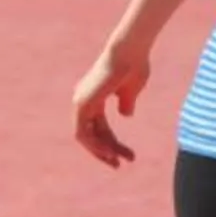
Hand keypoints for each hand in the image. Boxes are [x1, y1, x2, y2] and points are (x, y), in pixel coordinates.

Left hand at [72, 41, 148, 165]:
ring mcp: (81, 102)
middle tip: (119, 164)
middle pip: (92, 134)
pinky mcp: (82, 104)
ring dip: (102, 151)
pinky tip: (109, 152)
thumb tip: (125, 115)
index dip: (110, 143)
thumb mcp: (131, 90)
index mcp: (94, 97)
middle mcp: (83, 100)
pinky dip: (95, 144)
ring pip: (86, 136)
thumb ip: (126, 102)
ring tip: (118, 162)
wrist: (130, 51)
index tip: (124, 156)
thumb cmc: (134, 65)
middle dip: (106, 151)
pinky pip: (84, 132)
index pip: (98, 128)